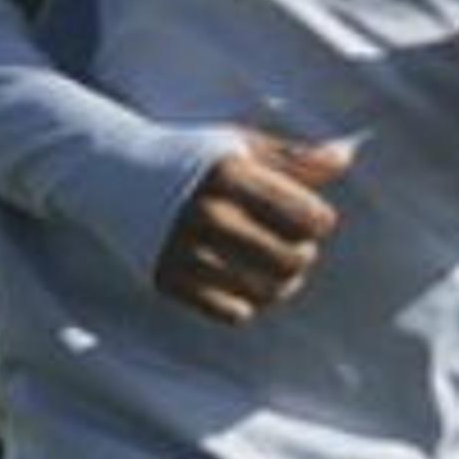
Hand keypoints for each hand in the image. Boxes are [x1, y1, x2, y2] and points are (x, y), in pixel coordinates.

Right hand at [153, 133, 353, 323]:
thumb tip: (345, 157)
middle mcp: (209, 214)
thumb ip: (293, 157)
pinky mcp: (169, 280)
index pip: (311, 219)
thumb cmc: (189, 157)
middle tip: (291, 245)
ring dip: (281, 284)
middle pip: (294, 260)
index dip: (317, 219)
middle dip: (302, 254)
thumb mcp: (239, 144)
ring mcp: (186, 251)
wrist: (113, 173)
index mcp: (231, 175)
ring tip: (272, 266)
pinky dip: (247, 302)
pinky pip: (233, 314)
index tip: (304, 215)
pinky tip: (242, 281)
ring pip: (267, 292)